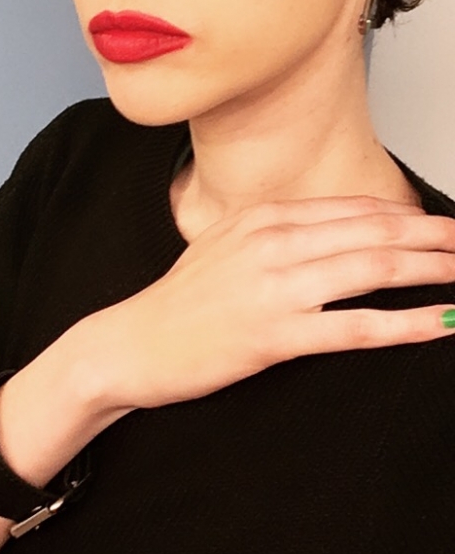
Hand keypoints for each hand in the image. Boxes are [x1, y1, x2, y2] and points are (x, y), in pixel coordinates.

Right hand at [96, 195, 454, 410]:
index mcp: (263, 217)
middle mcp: (273, 241)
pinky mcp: (274, 334)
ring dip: (433, 269)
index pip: (355, 209)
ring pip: (374, 267)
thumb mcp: (227, 248)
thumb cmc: (180, 305)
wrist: (130, 345)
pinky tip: (441, 321)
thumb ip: (280, 237)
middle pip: (375, 230)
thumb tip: (338, 240)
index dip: (409, 216)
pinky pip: (356, 326)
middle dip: (435, 236)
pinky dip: (407, 322)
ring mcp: (275, 286)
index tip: (444, 226)